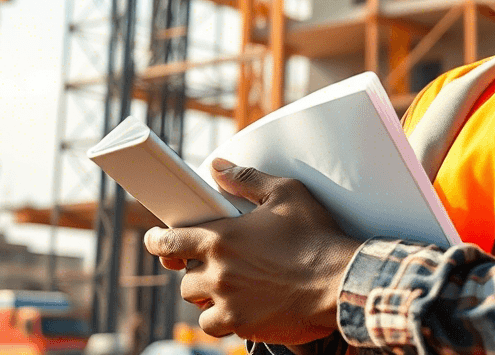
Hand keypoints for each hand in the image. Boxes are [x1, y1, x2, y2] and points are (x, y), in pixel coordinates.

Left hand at [143, 159, 362, 342]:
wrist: (340, 282)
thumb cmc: (316, 236)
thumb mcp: (286, 193)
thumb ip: (247, 178)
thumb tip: (218, 166)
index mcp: (222, 238)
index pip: (169, 241)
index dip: (156, 240)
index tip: (154, 240)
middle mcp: (218, 273)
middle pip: (184, 278)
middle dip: (194, 271)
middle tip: (214, 266)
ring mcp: (229, 302)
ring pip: (197, 304)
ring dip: (206, 297)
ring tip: (228, 288)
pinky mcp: (243, 325)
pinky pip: (216, 327)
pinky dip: (223, 319)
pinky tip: (241, 308)